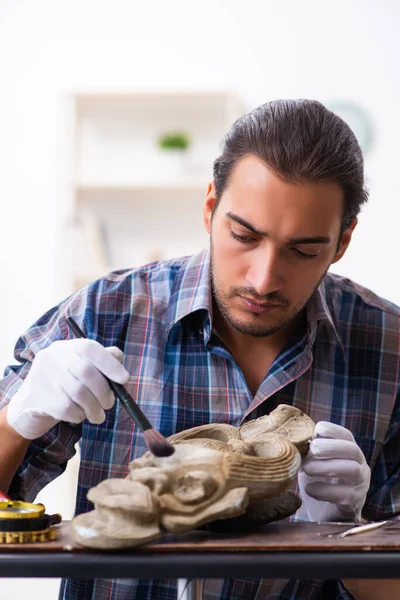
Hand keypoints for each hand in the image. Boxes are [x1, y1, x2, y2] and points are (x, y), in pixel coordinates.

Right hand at [7, 338, 129, 439]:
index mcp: (65, 347)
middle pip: (86, 372)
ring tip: (97, 415)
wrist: (28, 407)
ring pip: (79, 393)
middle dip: (104, 392)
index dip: (110, 364)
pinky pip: (68, 409)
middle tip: (109, 404)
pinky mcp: (37, 397)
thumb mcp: (79, 371)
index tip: (125, 379)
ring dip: (94, 408)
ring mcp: (42, 376)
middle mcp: (51, 357)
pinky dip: (79, 416)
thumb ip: (100, 363)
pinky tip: (78, 416)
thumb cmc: (63, 387)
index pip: (90, 348)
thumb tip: (118, 359)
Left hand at [298, 421, 370, 522]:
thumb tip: (296, 440)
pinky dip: (324, 490)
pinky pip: (345, 494)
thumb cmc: (319, 482)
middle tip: (312, 450)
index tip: (314, 432)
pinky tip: (309, 489)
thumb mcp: (312, 463)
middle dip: (330, 447)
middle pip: (352, 449)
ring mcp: (360, 484)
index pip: (346, 435)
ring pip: (351, 469)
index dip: (332, 430)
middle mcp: (359, 465)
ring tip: (306, 469)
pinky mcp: (355, 502)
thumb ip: (308, 451)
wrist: (326, 514)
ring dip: (326, 467)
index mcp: (348, 451)